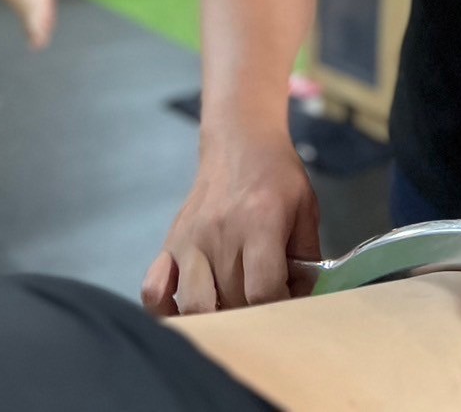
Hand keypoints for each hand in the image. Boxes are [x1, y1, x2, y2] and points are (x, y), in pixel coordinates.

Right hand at [142, 130, 320, 315]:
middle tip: (264, 305)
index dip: (279, 309)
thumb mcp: (306, 208)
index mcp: (260, 222)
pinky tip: (187, 309)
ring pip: (192, 306)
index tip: (287, 306)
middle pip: (231, 302)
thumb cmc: (277, 176)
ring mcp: (189, 239)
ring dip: (214, 319)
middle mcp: (220, 232)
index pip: (263, 289)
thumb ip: (307, 257)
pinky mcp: (169, 243)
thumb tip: (300, 301)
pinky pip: (153, 290)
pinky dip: (166, 310)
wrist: (240, 142)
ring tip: (231, 310)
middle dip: (252, 315)